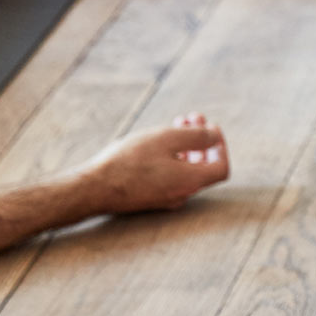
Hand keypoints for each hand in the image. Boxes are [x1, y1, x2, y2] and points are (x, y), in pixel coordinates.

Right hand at [82, 114, 229, 213]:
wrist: (93, 188)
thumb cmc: (129, 161)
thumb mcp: (167, 139)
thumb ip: (197, 136)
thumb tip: (214, 136)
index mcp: (191, 181)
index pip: (221, 166)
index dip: (220, 145)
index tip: (209, 127)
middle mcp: (183, 193)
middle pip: (204, 166)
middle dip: (201, 139)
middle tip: (191, 117)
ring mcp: (166, 198)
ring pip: (186, 169)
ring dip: (186, 145)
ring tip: (176, 123)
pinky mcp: (150, 197)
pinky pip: (170, 176)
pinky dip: (172, 157)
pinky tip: (158, 142)